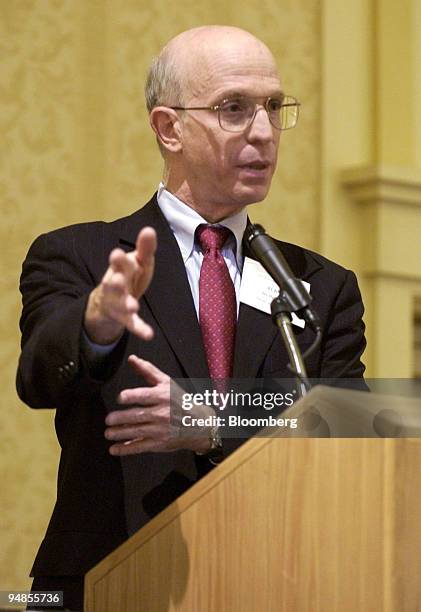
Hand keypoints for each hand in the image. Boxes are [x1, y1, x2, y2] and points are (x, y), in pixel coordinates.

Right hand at [84, 227, 156, 343]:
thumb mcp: (138, 262)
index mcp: (121, 268)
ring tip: (132, 305)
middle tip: (117, 278)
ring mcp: (118, 302)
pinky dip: (140, 329)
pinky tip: (149, 334)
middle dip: (116, 280)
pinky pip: (132, 324)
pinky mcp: (125, 318)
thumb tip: (149, 229)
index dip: (119, 260)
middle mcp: (116, 284)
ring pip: (120, 303)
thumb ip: (145, 248)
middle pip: (115, 282)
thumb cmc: (129, 276)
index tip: (117, 254)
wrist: (109, 302)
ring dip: (126, 303)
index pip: (121, 263)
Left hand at [105, 355, 213, 455]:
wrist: (200, 423)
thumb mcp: (166, 383)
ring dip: (119, 433)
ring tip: (108, 433)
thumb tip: (131, 359)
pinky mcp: (160, 444)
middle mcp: (162, 413)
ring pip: (137, 432)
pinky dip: (126, 449)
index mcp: (163, 396)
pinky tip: (114, 449)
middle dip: (120, 418)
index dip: (131, 396)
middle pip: (138, 415)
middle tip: (108, 419)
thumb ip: (147, 370)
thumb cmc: (181, 401)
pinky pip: (140, 447)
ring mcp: (161, 430)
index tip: (120, 398)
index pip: (145, 396)